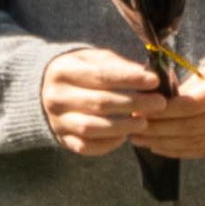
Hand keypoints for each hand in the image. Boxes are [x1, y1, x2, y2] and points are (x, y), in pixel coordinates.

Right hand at [38, 46, 165, 156]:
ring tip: (144, 122)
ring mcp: (57, 120)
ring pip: (93, 127)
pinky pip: (86, 147)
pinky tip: (124, 136)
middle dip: (134, 103)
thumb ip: (118, 65)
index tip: (154, 81)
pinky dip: (108, 144)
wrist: (45, 90)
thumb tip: (147, 76)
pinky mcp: (62, 139)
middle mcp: (56, 97)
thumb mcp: (93, 59)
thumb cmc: (80, 72)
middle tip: (159, 103)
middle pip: (100, 102)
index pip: (101, 75)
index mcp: (63, 70)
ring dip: (123, 126)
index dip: (130, 79)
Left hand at [130, 55, 204, 160]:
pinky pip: (201, 152)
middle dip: (158, 128)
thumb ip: (185, 87)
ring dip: (163, 143)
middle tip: (134, 126)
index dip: (165, 110)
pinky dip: (177, 151)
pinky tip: (158, 147)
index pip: (193, 104)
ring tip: (139, 139)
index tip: (141, 109)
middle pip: (191, 126)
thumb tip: (149, 101)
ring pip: (194, 143)